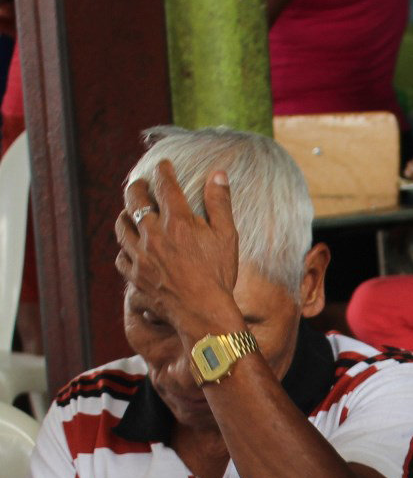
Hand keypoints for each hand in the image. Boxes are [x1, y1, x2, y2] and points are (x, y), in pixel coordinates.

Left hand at [115, 161, 242, 342]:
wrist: (203, 312)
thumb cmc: (219, 275)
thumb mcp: (228, 237)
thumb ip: (220, 204)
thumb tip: (219, 174)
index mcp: (177, 222)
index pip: (165, 186)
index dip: (163, 171)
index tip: (164, 165)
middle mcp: (153, 235)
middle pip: (134, 201)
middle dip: (137, 187)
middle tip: (140, 183)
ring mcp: (140, 256)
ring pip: (121, 226)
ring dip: (124, 214)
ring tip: (129, 211)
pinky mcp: (135, 275)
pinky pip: (120, 256)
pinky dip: (124, 248)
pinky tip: (130, 247)